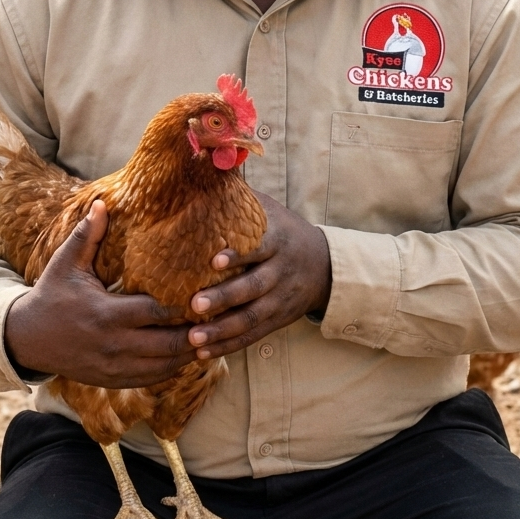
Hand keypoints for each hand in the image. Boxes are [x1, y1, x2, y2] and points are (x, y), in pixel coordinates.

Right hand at [4, 201, 198, 387]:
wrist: (27, 339)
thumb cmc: (51, 295)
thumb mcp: (66, 264)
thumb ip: (87, 235)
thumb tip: (102, 202)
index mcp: (105, 314)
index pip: (155, 312)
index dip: (182, 306)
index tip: (204, 293)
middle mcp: (113, 344)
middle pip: (167, 344)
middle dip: (195, 333)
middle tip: (218, 317)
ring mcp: (114, 366)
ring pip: (164, 366)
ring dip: (189, 353)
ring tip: (211, 335)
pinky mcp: (113, 380)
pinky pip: (152, 379)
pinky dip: (172, 368)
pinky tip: (188, 353)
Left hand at [185, 193, 331, 359]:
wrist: (325, 265)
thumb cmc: (284, 231)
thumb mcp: (270, 210)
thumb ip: (241, 197)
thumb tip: (207, 166)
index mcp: (278, 242)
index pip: (259, 248)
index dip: (238, 254)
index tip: (213, 258)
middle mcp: (281, 273)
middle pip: (253, 288)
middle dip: (224, 298)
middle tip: (194, 304)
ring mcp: (280, 300)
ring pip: (251, 318)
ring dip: (221, 331)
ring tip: (193, 338)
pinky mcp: (277, 320)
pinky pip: (252, 336)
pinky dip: (228, 346)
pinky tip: (202, 352)